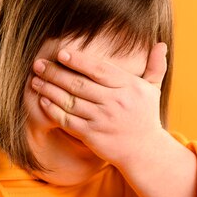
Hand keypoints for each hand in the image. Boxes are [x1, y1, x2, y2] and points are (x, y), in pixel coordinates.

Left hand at [31, 41, 168, 166]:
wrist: (145, 152)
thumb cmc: (145, 117)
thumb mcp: (153, 90)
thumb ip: (155, 66)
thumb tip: (161, 44)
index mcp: (128, 87)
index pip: (99, 70)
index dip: (78, 60)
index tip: (61, 52)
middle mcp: (115, 102)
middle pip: (79, 84)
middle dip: (55, 73)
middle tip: (38, 64)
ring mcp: (102, 120)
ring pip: (70, 101)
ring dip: (49, 89)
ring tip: (35, 79)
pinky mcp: (92, 135)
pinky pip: (68, 120)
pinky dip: (53, 110)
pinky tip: (42, 100)